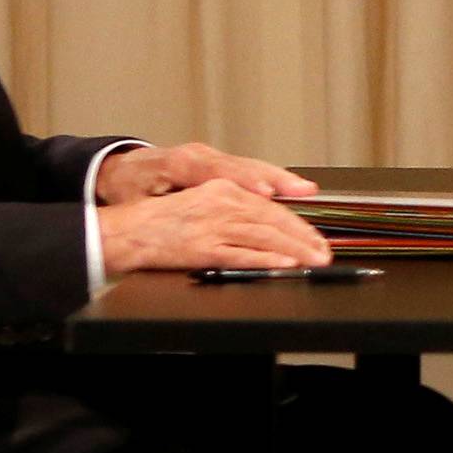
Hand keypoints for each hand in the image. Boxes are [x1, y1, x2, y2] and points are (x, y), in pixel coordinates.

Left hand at [95, 141, 318, 206]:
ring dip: (282, 179)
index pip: (215, 170)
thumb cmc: (131, 190)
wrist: (123, 170)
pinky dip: (275, 179)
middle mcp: (202, 156)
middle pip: (244, 166)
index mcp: (179, 164)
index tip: (263, 192)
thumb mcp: (139, 203)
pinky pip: (253, 169)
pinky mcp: (222, 164)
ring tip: (307, 190)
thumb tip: (175, 222)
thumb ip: (164, 210)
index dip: (242, 181)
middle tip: (301, 191)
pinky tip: (296, 188)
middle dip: (275, 179)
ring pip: (253, 165)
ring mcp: (214, 157)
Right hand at [99, 178, 333, 275]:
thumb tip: (270, 227)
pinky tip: (285, 264)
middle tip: (324, 251)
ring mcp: (213, 225)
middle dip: (303, 237)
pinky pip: (242, 254)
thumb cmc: (164, 221)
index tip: (316, 235)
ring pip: (264, 236)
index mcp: (222, 188)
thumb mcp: (203, 203)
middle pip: (273, 220)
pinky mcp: (203, 247)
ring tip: (315, 260)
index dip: (298, 222)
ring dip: (294, 250)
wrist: (128, 230)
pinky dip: (267, 259)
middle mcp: (221, 202)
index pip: (270, 206)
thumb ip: (235, 211)